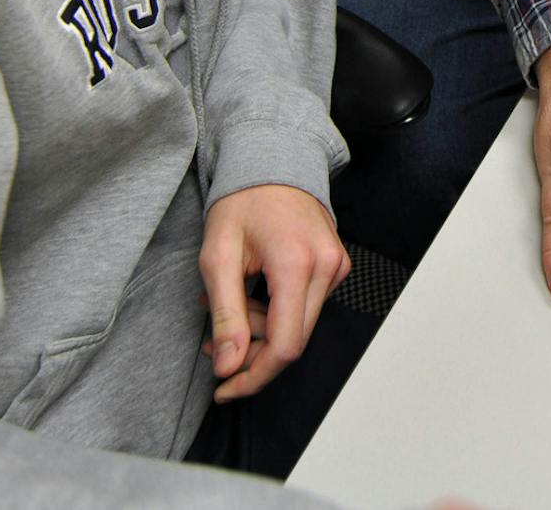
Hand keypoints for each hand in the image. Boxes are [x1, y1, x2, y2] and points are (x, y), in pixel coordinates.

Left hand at [199, 183, 348, 400]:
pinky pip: (307, 308)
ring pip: (300, 327)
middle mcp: (327, 267)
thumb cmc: (242, 201)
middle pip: (294, 342)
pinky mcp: (337, 266)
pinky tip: (253, 295)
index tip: (224, 388)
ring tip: (226, 308)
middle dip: (251, 354)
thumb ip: (226, 314)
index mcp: (297, 263)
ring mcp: (337, 266)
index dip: (253, 376)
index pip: (285, 346)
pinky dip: (278, 314)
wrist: (272, 161)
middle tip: (214, 343)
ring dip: (261, 332)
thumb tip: (230, 366)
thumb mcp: (218, 256)